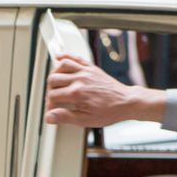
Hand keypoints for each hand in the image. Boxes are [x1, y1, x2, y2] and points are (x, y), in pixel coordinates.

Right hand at [45, 53, 166, 126]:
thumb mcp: (86, 120)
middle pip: (53, 80)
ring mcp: (85, 71)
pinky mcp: (91, 68)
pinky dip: (65, 56)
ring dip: (54, 73)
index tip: (53, 110)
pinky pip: (75, 58)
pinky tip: (59, 57)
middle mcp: (80, 79)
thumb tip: (50, 117)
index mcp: (77, 93)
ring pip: (61, 66)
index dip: (50, 105)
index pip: (53, 96)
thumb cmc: (109, 111)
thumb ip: (65, 117)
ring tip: (54, 83)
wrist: (126, 102)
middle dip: (50, 90)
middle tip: (54, 98)